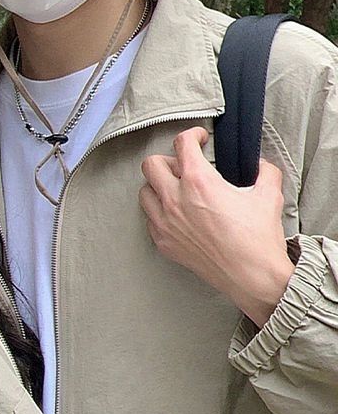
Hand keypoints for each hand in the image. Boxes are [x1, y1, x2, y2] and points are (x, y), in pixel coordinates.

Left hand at [139, 127, 294, 327]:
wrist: (255, 279)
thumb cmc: (259, 240)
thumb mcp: (269, 196)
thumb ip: (264, 172)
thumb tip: (260, 164)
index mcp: (199, 182)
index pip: (182, 144)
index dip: (192, 135)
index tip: (199, 138)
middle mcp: (175, 199)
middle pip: (152, 164)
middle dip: (168, 160)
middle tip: (185, 167)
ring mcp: (165, 222)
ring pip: (144, 191)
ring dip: (158, 186)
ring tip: (176, 190)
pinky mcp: (163, 242)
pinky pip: (150, 218)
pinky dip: (159, 212)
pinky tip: (176, 215)